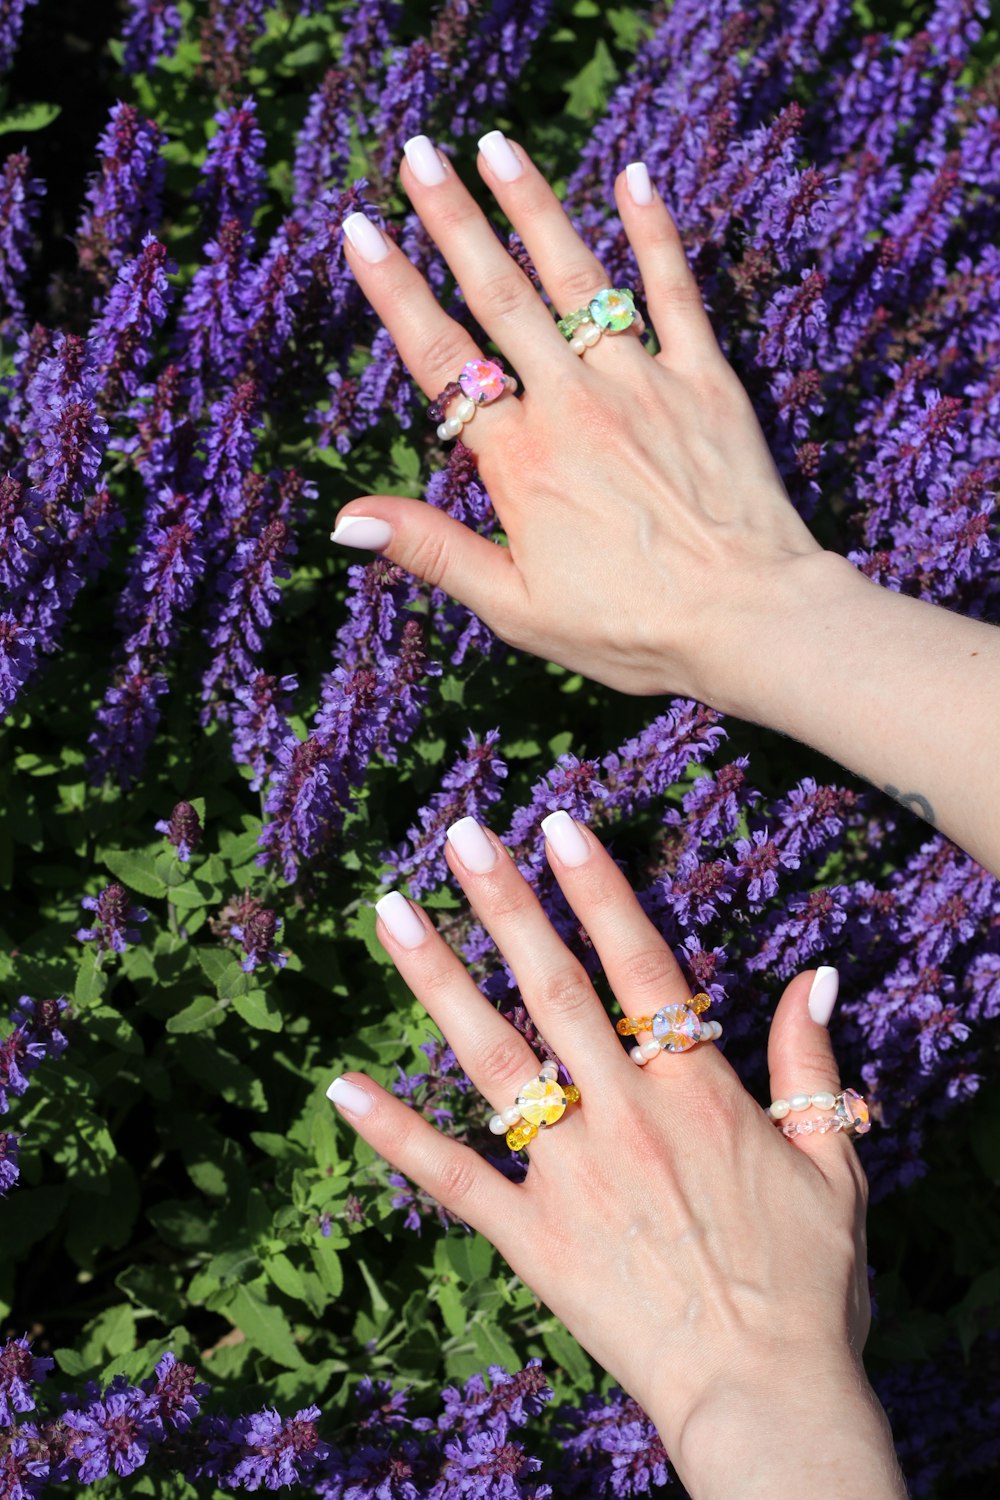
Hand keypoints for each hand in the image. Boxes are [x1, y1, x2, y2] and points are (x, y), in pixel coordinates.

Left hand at [326, 813, 890, 1490]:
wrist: (767, 1397)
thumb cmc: (809, 1284)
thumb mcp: (835, 1164)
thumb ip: (812, 1066)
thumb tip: (817, 977)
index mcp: (698, 1092)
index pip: (640, 966)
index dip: (598, 891)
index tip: (558, 827)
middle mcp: (627, 1118)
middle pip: (554, 991)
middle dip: (505, 904)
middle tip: (459, 835)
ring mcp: (571, 1177)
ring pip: (492, 1061)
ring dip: (439, 982)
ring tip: (391, 914)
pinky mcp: (533, 1240)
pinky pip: (453, 1180)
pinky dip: (395, 1135)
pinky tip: (341, 1087)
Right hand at [332, 133, 824, 699]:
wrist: (750, 620)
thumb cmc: (632, 628)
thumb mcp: (515, 608)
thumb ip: (432, 551)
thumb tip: (345, 518)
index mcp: (519, 460)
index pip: (440, 360)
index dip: (394, 291)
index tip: (360, 231)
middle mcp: (572, 404)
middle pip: (499, 296)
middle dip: (452, 219)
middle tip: (417, 154)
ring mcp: (642, 384)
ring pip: (577, 278)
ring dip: (533, 207)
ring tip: (496, 147)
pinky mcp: (704, 382)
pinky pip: (675, 292)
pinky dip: (654, 234)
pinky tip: (633, 179)